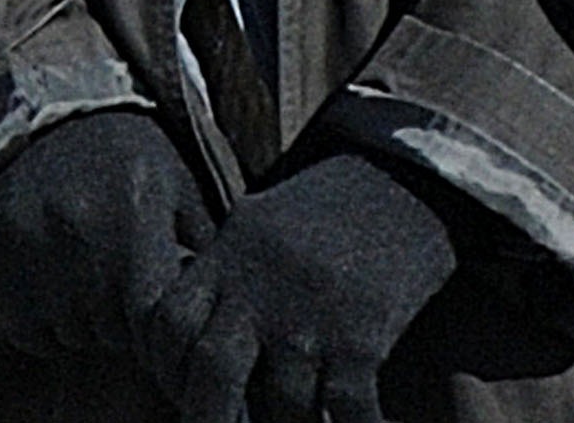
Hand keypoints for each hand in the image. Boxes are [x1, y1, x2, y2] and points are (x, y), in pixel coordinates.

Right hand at [0, 110, 216, 362]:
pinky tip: (61, 289)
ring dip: (87, 326)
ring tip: (96, 285)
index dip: (162, 331)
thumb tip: (230, 309)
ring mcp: (28, 244)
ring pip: (68, 335)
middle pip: (111, 329)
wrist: (50, 118)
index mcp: (134, 213)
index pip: (152, 316)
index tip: (165, 327)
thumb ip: (204, 246)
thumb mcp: (179, 185)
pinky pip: (26, 329)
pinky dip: (46, 324)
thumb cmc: (127, 157)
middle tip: (131, 298)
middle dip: (127, 326)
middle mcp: (77, 229)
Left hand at [138, 153, 459, 422]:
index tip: (183, 388)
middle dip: (209, 416)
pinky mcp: (362, 335)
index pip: (170, 325)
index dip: (166, 367)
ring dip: (291, 422)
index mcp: (229, 256)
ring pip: (283, 403)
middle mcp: (261, 288)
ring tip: (299, 420)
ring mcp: (310, 314)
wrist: (406, 176)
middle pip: (212, 371)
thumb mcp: (258, 222)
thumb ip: (221, 272)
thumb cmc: (329, 208)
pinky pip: (347, 409)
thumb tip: (192, 328)